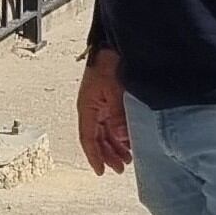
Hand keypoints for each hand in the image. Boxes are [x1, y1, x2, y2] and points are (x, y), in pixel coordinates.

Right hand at [77, 49, 130, 176]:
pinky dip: (119, 134)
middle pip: (97, 138)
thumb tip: (122, 138)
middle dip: (107, 155)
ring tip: (126, 158)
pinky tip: (128, 141)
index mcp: (87, 107)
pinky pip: (112, 122)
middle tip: (120, 168)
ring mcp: (100, 104)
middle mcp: (92, 108)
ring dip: (114, 146)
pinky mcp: (110, 99)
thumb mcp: (114, 92)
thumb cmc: (108, 63)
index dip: (94, 156)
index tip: (101, 171)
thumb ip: (118, 116)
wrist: (113, 43)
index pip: (88, 138)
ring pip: (105, 132)